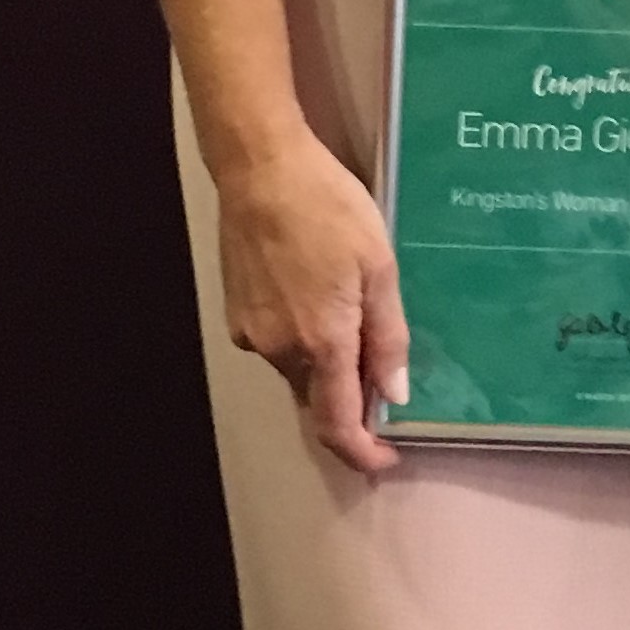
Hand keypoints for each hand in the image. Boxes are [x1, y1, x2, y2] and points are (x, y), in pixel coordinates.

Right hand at [216, 129, 407, 474]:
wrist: (260, 169)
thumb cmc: (328, 208)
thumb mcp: (379, 268)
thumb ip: (387, 337)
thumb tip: (393, 394)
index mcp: (322, 343)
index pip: (338, 425)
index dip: (362, 453)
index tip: (384, 460)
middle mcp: (280, 349)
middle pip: (318, 400)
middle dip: (349, 403)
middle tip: (381, 378)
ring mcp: (252, 333)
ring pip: (297, 371)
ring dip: (326, 365)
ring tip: (350, 314)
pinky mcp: (236, 312)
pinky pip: (277, 345)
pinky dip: (301, 341)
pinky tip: (315, 296)